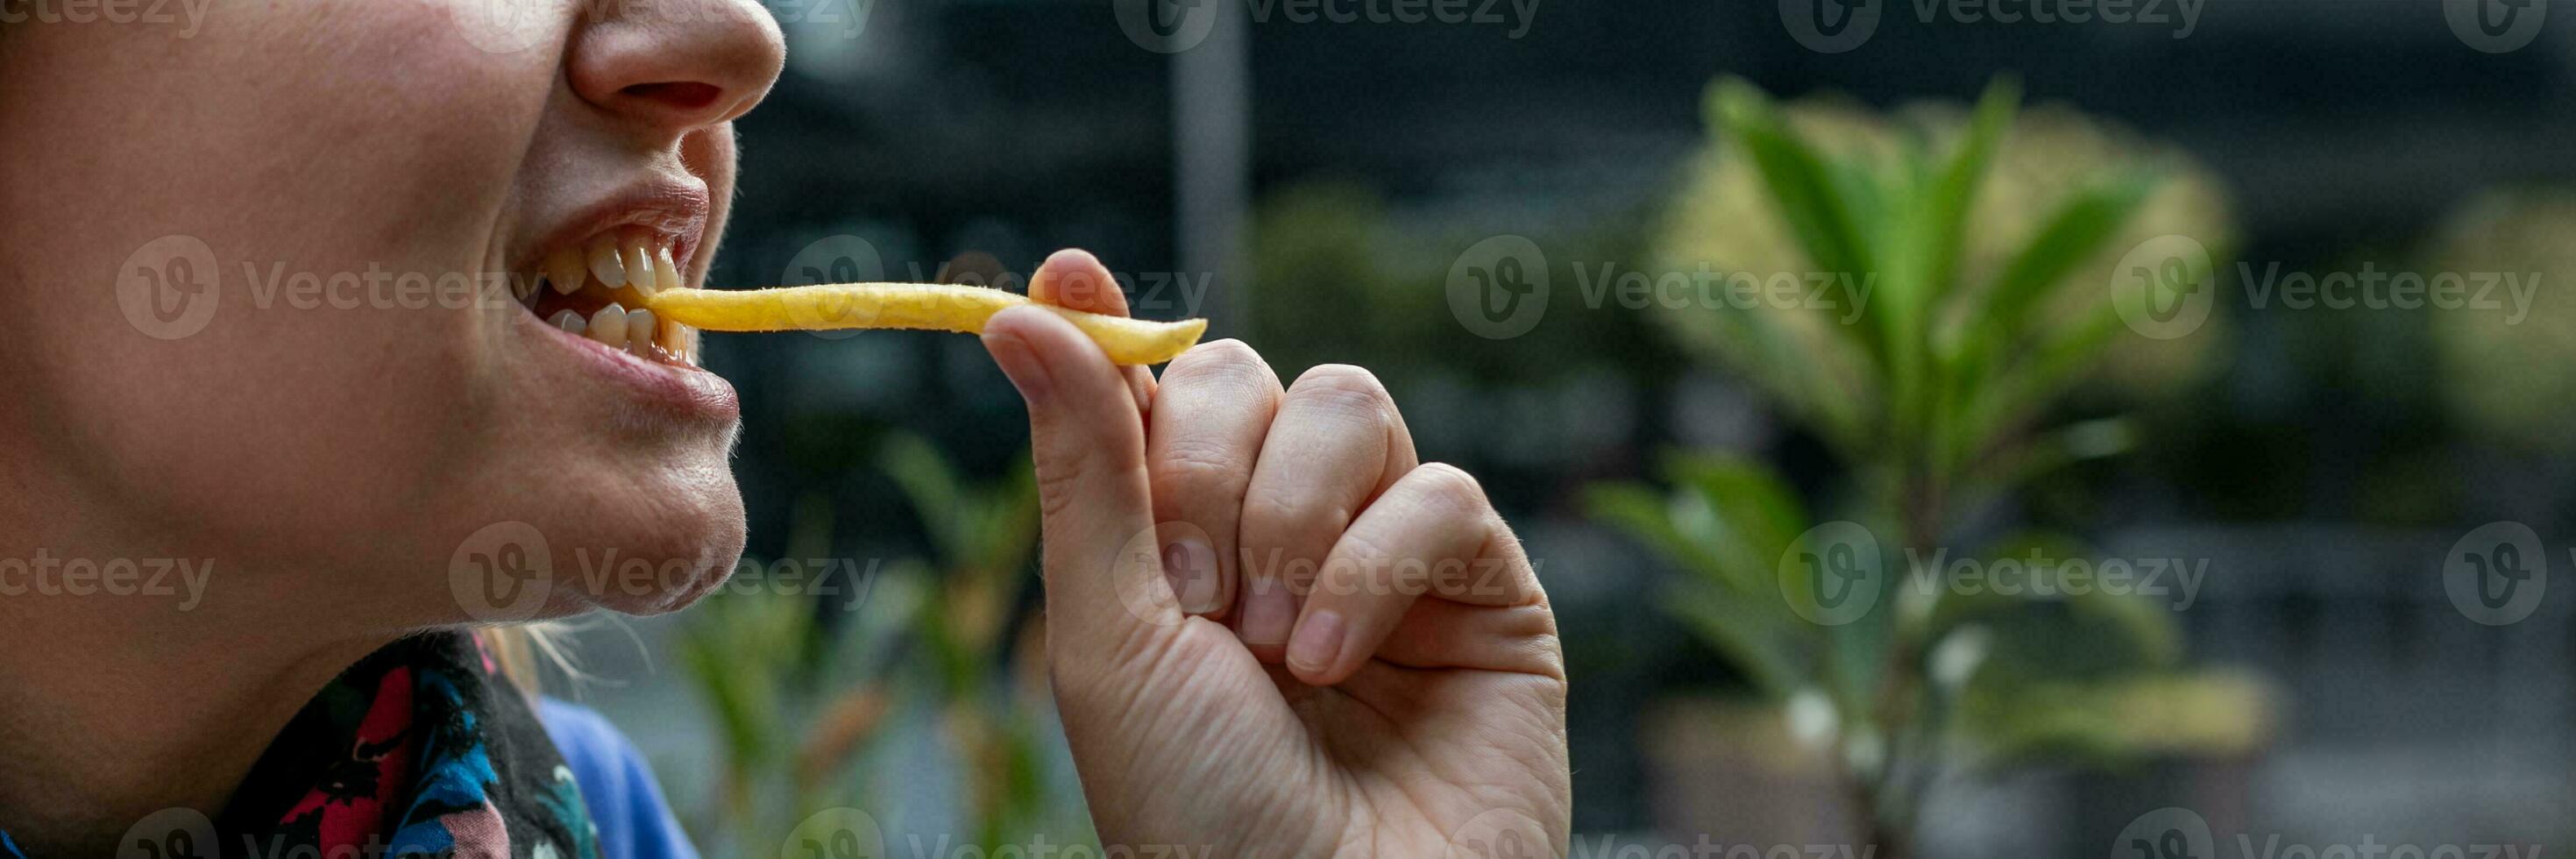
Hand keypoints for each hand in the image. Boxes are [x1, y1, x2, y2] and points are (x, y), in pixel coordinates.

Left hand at [977, 249, 1569, 857]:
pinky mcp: (1487, 592)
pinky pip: (1439, 493)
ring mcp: (1386, 560)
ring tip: (1275, 645)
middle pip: (1249, 377)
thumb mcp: (1108, 635)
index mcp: (1173, 549)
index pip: (1151, 394)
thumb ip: (1086, 463)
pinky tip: (1341, 661)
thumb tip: (1029, 301)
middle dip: (1207, 468)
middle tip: (1196, 600)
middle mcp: (1278, 537)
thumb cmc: (1197, 812)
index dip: (1112, 331)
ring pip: (1350, 405)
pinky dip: (1375, 567)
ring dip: (1292, 515)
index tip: (1059, 276)